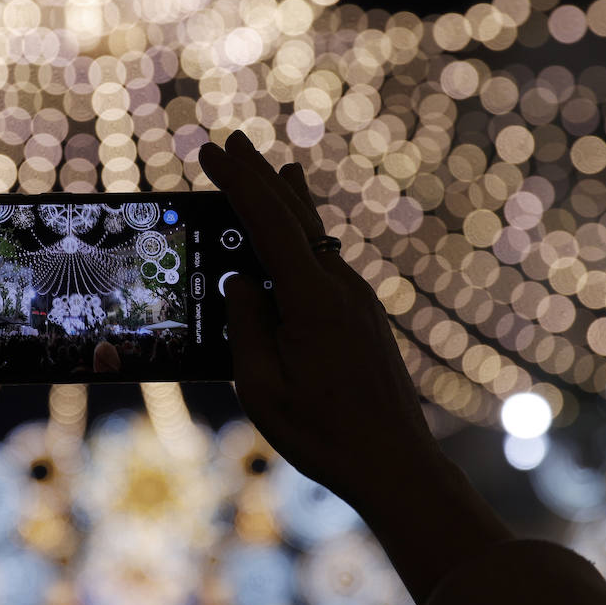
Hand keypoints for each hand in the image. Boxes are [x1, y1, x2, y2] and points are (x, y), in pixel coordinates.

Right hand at [199, 131, 441, 506]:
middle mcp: (341, 288)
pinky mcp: (363, 316)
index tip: (211, 153)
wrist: (395, 464)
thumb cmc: (323, 434)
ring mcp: (357, 300)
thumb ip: (246, 327)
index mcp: (312, 300)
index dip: (239, 184)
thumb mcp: (262, 387)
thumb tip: (240, 282)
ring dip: (286, 200)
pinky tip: (299, 232)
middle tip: (231, 140)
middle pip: (297, 215)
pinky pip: (325, 261)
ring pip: (315, 235)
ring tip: (270, 164)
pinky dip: (304, 234)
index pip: (268, 224)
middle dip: (260, 175)